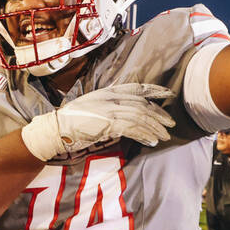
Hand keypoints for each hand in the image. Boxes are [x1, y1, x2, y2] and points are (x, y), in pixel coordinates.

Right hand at [20, 83, 175, 161]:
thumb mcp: (95, 104)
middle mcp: (112, 98)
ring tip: (163, 136)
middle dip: (160, 115)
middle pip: (144, 105)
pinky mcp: (109, 124)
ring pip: (141, 117)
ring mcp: (111, 110)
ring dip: (154, 128)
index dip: (156, 90)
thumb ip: (111, 104)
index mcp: (110, 91)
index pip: (139, 88)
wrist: (59, 128)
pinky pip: (133, 129)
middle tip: (170, 124)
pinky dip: (144, 135)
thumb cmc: (74, 119)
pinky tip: (151, 141)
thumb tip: (129, 111)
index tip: (169, 94)